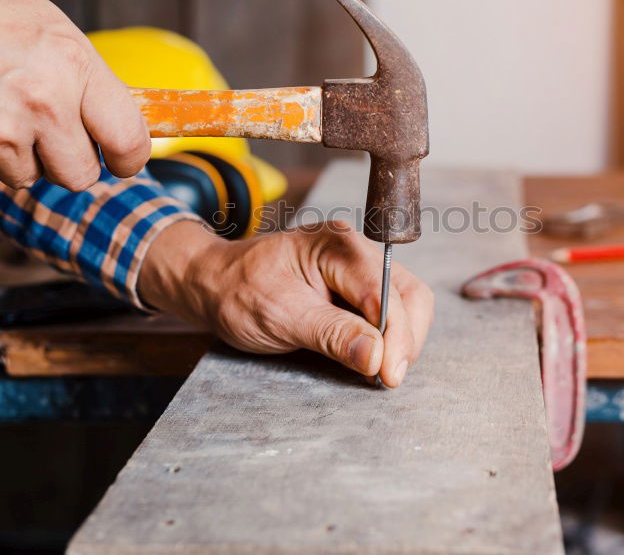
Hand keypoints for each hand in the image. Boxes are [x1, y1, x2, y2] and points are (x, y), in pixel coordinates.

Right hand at [0, 0, 149, 190]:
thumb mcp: (42, 24)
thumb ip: (86, 75)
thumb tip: (123, 120)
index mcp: (71, 63)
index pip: (129, 138)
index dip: (129, 157)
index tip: (121, 159)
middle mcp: (43, 102)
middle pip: (81, 175)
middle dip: (65, 161)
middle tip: (40, 131)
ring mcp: (0, 134)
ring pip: (31, 178)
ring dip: (15, 155)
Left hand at [138, 220, 434, 387]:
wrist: (215, 284)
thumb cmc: (239, 292)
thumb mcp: (280, 315)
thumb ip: (331, 333)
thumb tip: (375, 356)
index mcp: (337, 245)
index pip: (385, 291)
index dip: (395, 336)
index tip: (388, 375)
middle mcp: (357, 250)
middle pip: (408, 295)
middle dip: (405, 340)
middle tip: (388, 378)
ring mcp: (361, 268)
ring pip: (406, 304)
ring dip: (401, 341)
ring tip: (381, 371)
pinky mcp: (358, 288)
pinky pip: (391, 312)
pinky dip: (389, 338)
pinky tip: (373, 358)